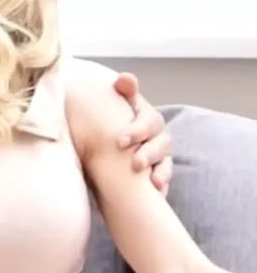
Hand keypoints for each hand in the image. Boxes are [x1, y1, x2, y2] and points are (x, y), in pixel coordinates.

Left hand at [112, 72, 171, 194]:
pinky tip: (157, 195)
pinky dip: (162, 187)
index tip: (119, 142)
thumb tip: (125, 78)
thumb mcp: (115, 105)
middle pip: (161, 143)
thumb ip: (122, 91)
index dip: (137, 130)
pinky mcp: (158, 172)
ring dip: (161, 172)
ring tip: (153, 182)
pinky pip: (164, 181)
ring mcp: (160, 155)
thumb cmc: (109, 119)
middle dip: (149, 153)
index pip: (148, 120)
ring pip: (166, 163)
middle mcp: (156, 136)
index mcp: (145, 117)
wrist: (106, 144)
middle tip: (135, 164)